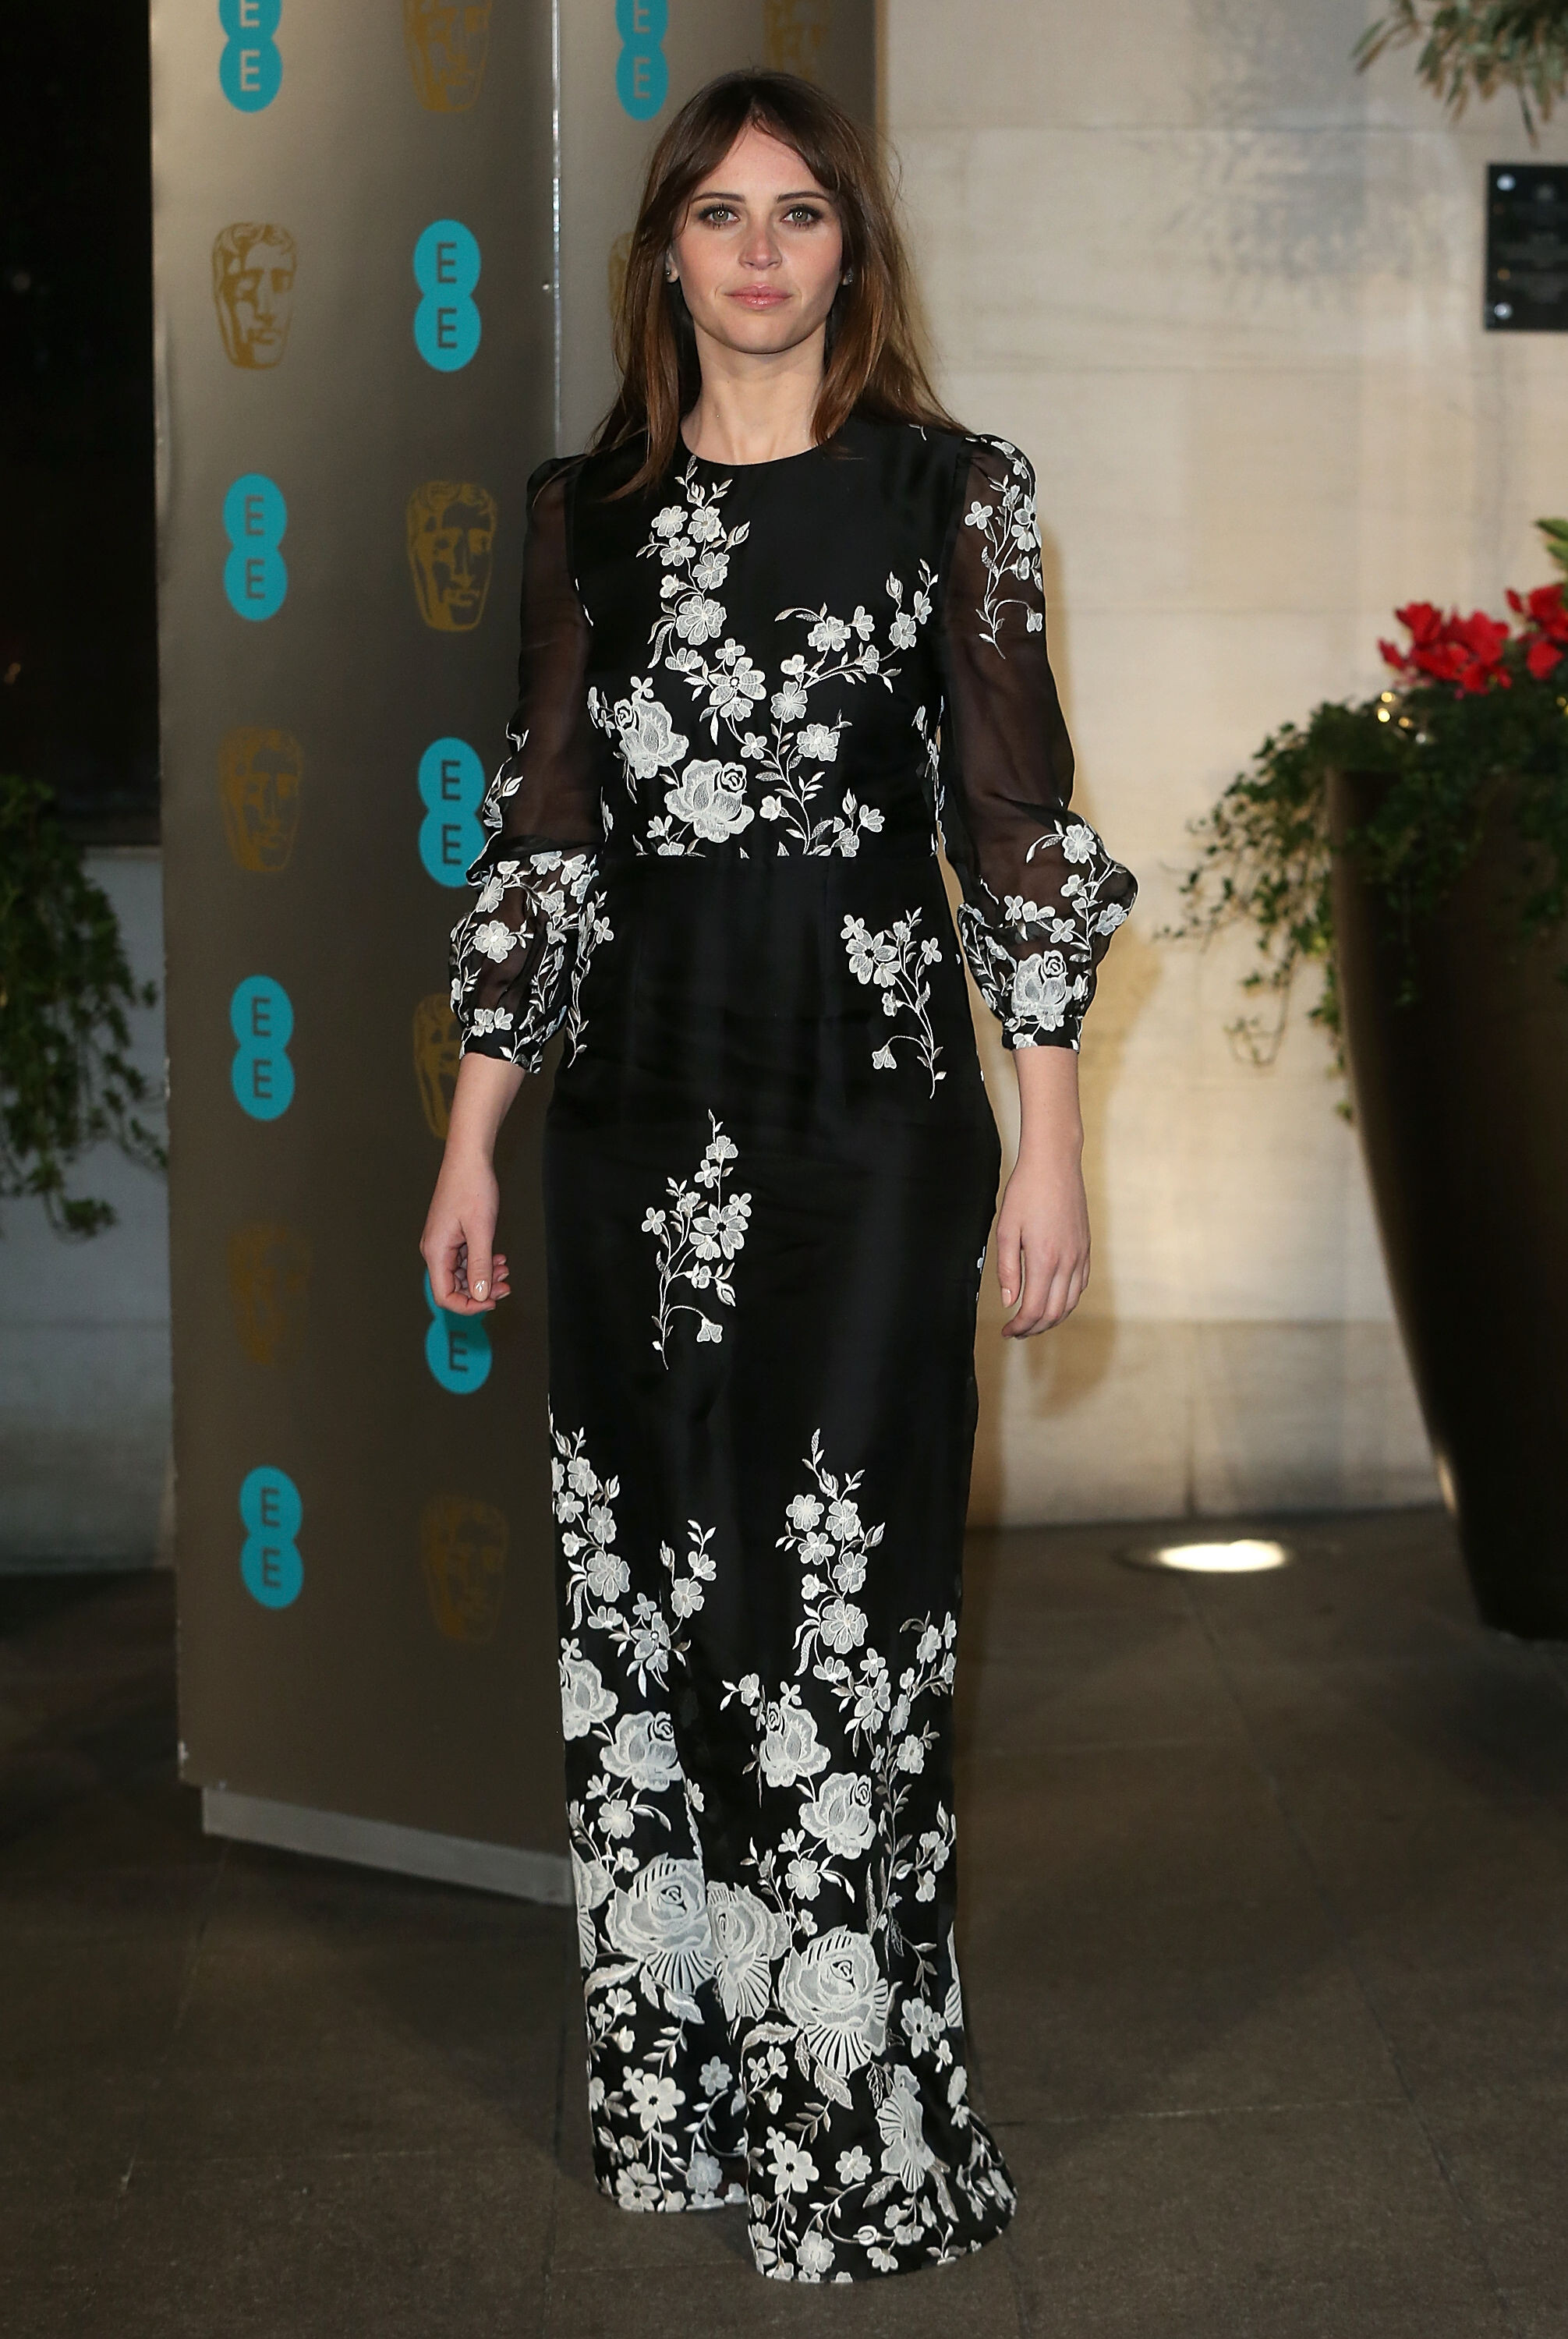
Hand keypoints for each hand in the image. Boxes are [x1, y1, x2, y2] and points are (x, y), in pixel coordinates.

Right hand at [420, 1051, 525, 1313]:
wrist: (469, 1159)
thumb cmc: (473, 1189)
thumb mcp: (481, 1231)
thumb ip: (479, 1265)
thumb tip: (479, 1296)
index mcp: (436, 1252)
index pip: (444, 1295)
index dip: (468, 1305)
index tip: (492, 1301)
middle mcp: (435, 1250)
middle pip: (454, 1286)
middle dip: (480, 1290)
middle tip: (507, 1285)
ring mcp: (443, 1242)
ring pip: (462, 1273)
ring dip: (484, 1276)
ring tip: (505, 1268)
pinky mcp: (452, 1234)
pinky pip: (465, 1258)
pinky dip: (482, 1262)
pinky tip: (499, 1258)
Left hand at [995, 1148, 1089, 1334]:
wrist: (1055, 1163)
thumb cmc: (1026, 1191)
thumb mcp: (1006, 1229)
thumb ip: (1007, 1269)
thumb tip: (1009, 1302)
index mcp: (1044, 1259)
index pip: (1034, 1309)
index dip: (1019, 1326)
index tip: (1006, 1332)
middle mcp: (1067, 1261)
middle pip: (1055, 1312)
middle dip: (1035, 1328)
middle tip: (1017, 1331)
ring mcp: (1080, 1255)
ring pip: (1071, 1302)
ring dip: (1052, 1318)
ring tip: (1033, 1321)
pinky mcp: (1085, 1247)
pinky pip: (1081, 1285)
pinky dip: (1067, 1300)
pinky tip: (1053, 1299)